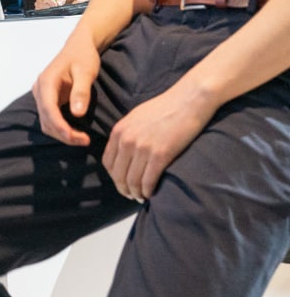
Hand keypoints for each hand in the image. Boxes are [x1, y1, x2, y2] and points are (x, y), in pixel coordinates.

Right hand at [31, 34, 99, 147]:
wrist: (78, 47)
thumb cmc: (83, 57)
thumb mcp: (86, 71)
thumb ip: (81, 92)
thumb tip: (77, 114)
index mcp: (46, 82)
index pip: (49, 110)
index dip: (60, 127)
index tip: (75, 138)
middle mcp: (40, 90)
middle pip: (46, 119)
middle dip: (63, 134)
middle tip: (85, 141)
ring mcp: (42, 96)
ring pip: (46, 122)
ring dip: (62, 134)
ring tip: (82, 139)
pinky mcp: (48, 100)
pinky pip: (50, 119)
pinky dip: (61, 128)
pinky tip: (75, 132)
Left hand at [102, 85, 212, 202]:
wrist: (189, 100)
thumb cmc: (165, 107)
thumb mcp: (136, 117)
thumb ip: (127, 134)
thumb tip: (124, 152)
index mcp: (119, 131)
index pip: (108, 162)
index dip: (114, 177)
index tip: (121, 183)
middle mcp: (127, 140)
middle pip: (118, 174)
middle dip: (123, 189)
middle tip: (131, 195)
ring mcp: (142, 148)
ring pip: (132, 181)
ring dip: (135, 193)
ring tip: (141, 197)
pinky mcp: (160, 154)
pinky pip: (148, 180)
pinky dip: (148, 191)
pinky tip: (151, 193)